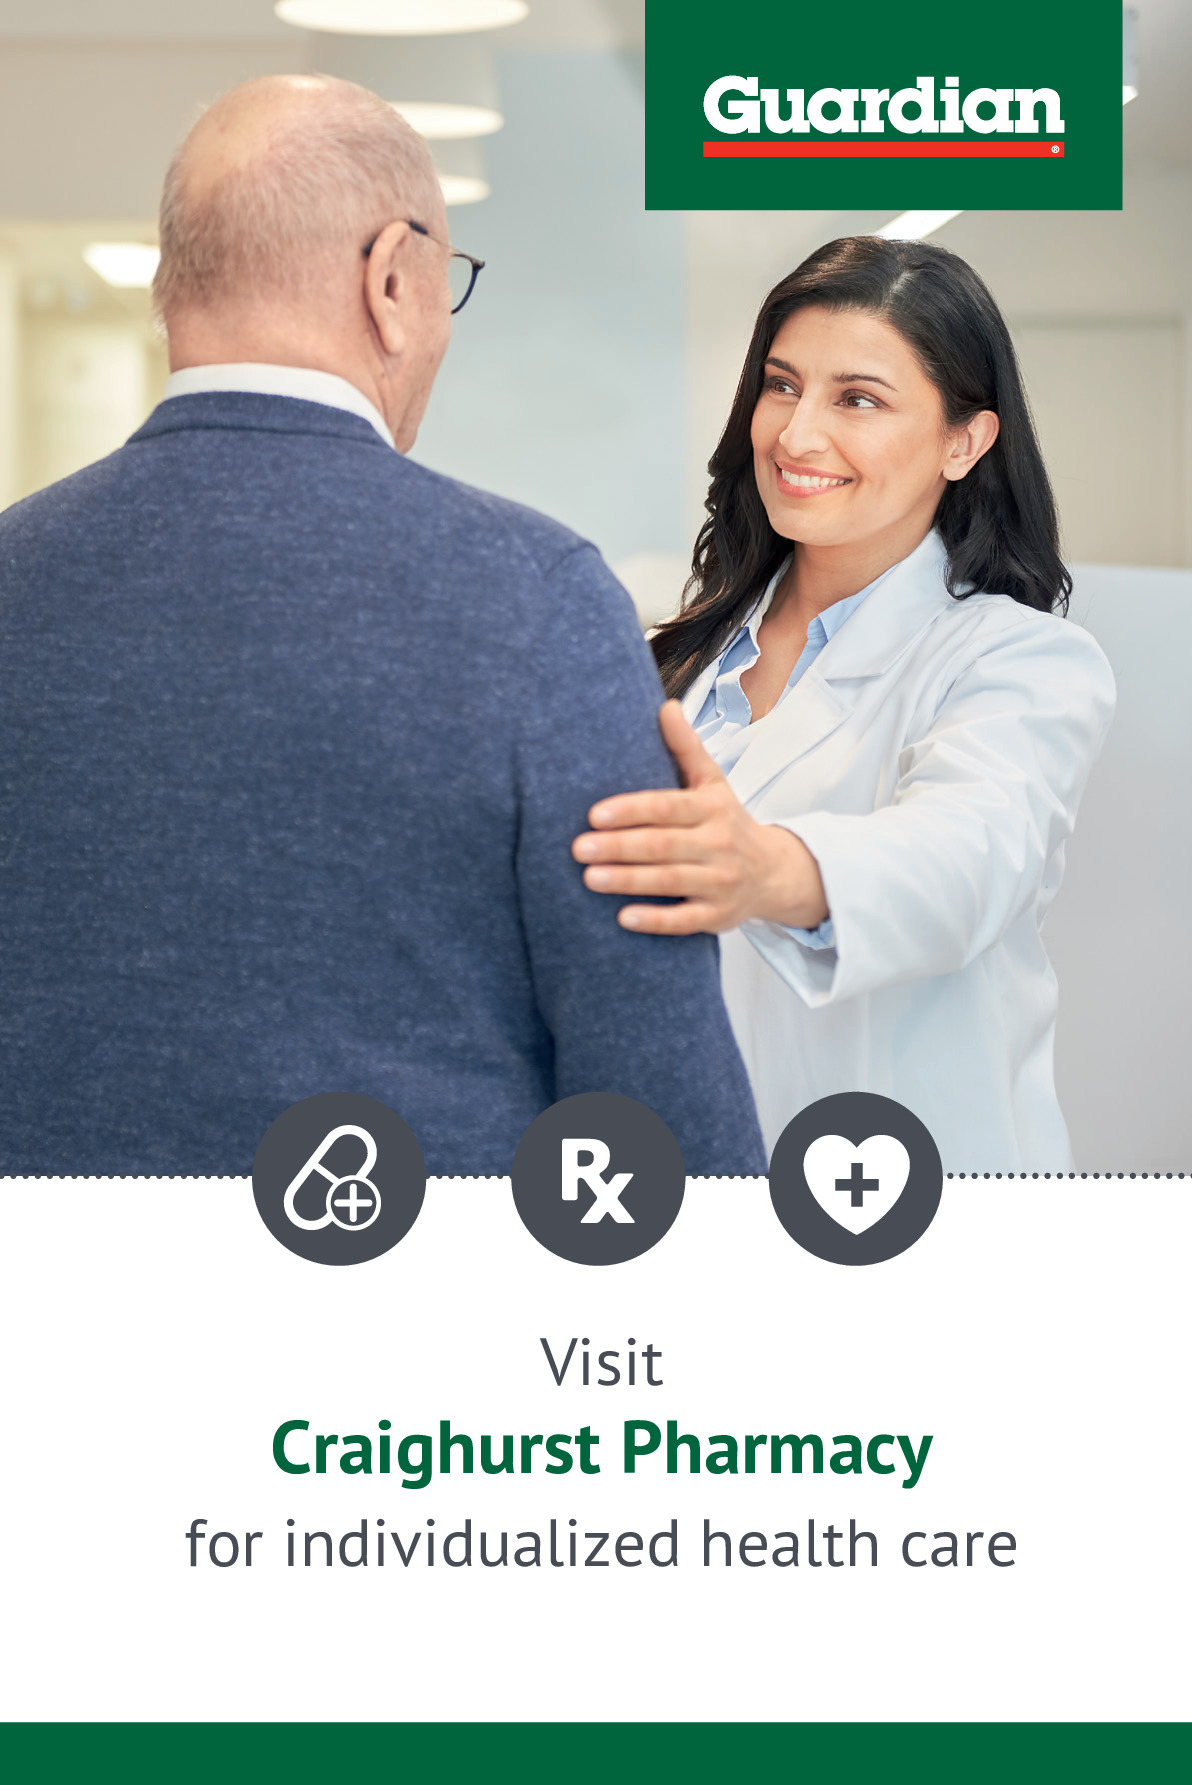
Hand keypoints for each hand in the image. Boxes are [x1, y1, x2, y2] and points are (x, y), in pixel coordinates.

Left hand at [572, 700, 828, 934]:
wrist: (774, 872)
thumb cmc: (727, 822)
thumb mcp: (713, 783)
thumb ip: (687, 748)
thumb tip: (666, 706)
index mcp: (712, 808)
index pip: (667, 807)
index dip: (631, 810)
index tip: (594, 814)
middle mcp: (719, 844)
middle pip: (664, 845)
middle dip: (620, 847)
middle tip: (578, 848)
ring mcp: (720, 882)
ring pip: (670, 881)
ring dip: (628, 881)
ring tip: (589, 878)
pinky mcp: (718, 916)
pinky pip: (685, 922)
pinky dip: (656, 920)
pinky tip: (624, 918)